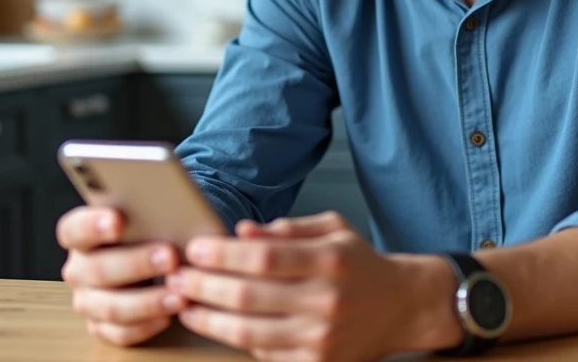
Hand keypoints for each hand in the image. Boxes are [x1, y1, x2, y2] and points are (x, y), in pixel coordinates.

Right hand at [56, 206, 187, 346]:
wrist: (145, 256)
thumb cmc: (144, 232)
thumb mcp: (142, 216)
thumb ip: (146, 211)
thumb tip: (172, 205)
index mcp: (80, 236)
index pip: (73, 229)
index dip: (92, 225)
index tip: (118, 220)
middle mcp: (78, 269)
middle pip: (98, 270)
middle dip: (137, 264)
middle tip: (170, 256)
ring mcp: (87, 301)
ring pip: (110, 307)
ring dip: (147, 302)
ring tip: (179, 295)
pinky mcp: (100, 326)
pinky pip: (120, 333)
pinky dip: (146, 326)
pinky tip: (168, 315)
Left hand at [167, 212, 456, 361]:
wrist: (402, 307)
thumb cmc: (360, 263)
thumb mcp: (332, 228)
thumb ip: (286, 229)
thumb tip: (242, 232)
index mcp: (330, 260)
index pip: (264, 258)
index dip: (222, 254)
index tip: (195, 247)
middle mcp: (326, 300)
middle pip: (249, 296)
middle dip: (203, 285)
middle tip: (176, 275)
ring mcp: (321, 338)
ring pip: (248, 332)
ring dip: (207, 318)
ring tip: (183, 302)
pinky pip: (262, 354)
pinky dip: (232, 340)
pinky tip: (212, 324)